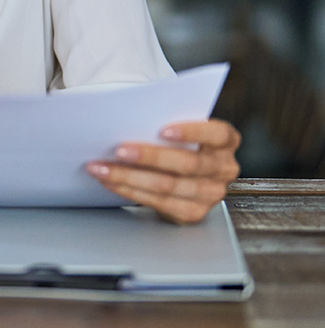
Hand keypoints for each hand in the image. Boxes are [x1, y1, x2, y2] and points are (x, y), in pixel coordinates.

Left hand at [86, 118, 241, 223]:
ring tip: (102, 168)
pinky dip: (129, 190)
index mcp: (225, 141)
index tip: (162, 130)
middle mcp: (223, 168)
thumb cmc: (174, 140)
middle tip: (119, 150)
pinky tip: (110, 181)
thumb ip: (163, 122)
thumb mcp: (178, 127)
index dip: (192, 132)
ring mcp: (211, 193)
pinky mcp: (193, 212)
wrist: (180, 172)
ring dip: (129, 177)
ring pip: (168, 186)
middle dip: (150, 157)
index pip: (218, 134)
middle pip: (188, 164)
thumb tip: (126, 115)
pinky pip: (158, 202)